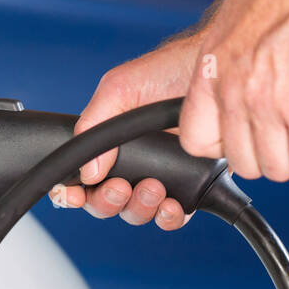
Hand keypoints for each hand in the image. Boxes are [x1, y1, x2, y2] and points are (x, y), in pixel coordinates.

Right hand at [51, 35, 199, 229]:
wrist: (215, 71)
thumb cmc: (168, 72)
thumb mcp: (119, 88)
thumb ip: (93, 124)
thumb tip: (88, 172)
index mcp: (109, 143)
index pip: (82, 180)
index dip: (73, 194)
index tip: (74, 195)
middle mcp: (133, 163)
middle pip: (107, 203)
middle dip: (108, 201)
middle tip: (120, 187)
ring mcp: (162, 175)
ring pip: (138, 212)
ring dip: (140, 208)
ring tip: (152, 187)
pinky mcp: (191, 185)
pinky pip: (174, 216)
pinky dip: (169, 217)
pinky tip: (172, 205)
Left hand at [177, 0, 288, 186]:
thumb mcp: (243, 21)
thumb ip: (240, 60)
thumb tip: (256, 82)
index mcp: (210, 67)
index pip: (195, 138)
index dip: (225, 147)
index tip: (249, 138)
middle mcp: (231, 90)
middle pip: (240, 161)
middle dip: (269, 156)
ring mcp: (268, 105)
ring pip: (276, 169)